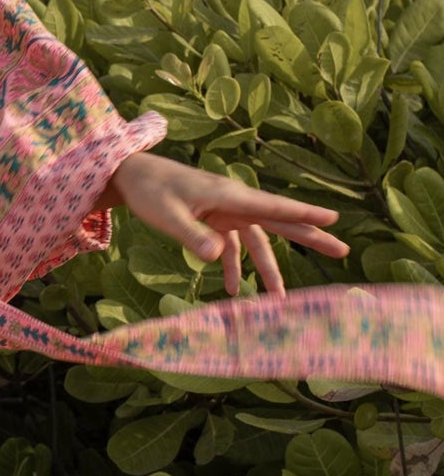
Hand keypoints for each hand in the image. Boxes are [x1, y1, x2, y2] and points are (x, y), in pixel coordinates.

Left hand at [99, 151, 349, 296]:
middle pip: (279, 222)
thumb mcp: (168, 216)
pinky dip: (232, 267)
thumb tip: (218, 257)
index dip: (305, 213)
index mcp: (230, 197)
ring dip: (266, 269)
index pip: (274, 207)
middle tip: (342, 250)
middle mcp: (234, 203)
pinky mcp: (213, 220)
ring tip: (279, 299)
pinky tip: (231, 290)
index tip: (334, 218)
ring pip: (256, 242)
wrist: (133, 176)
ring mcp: (225, 212)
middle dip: (310, 237)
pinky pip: (231, 246)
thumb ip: (193, 236)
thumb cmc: (150, 191)